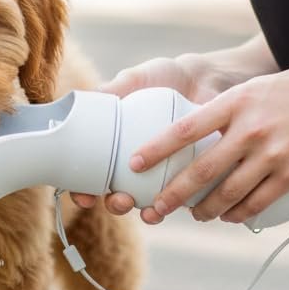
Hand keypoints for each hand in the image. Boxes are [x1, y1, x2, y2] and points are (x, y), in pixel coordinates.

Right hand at [71, 53, 228, 216]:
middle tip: (120, 200)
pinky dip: (179, 206)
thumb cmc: (165, 75)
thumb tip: (89, 98)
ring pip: (147, 202)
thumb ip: (114, 88)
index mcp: (113, 143)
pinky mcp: (190, 175)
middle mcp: (133, 162)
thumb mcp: (136, 78)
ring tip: (147, 212)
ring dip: (144, 213)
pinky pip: (182, 198)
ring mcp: (161, 171)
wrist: (207, 77)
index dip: (82, 190)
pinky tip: (179, 208)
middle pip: (115, 194)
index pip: (90, 172)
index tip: (83, 196)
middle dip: (114, 205)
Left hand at [130, 66, 288, 224]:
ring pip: (229, 192)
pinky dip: (238, 213)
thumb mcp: (252, 89)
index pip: (186, 128)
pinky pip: (257, 201)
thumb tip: (191, 132)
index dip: (158, 148)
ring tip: (194, 215)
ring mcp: (271, 154)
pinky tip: (228, 216)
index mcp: (234, 103)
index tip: (135, 162)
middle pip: (203, 169)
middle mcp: (250, 130)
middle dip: (175, 193)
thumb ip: (224, 109)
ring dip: (206, 209)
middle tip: (156, 208)